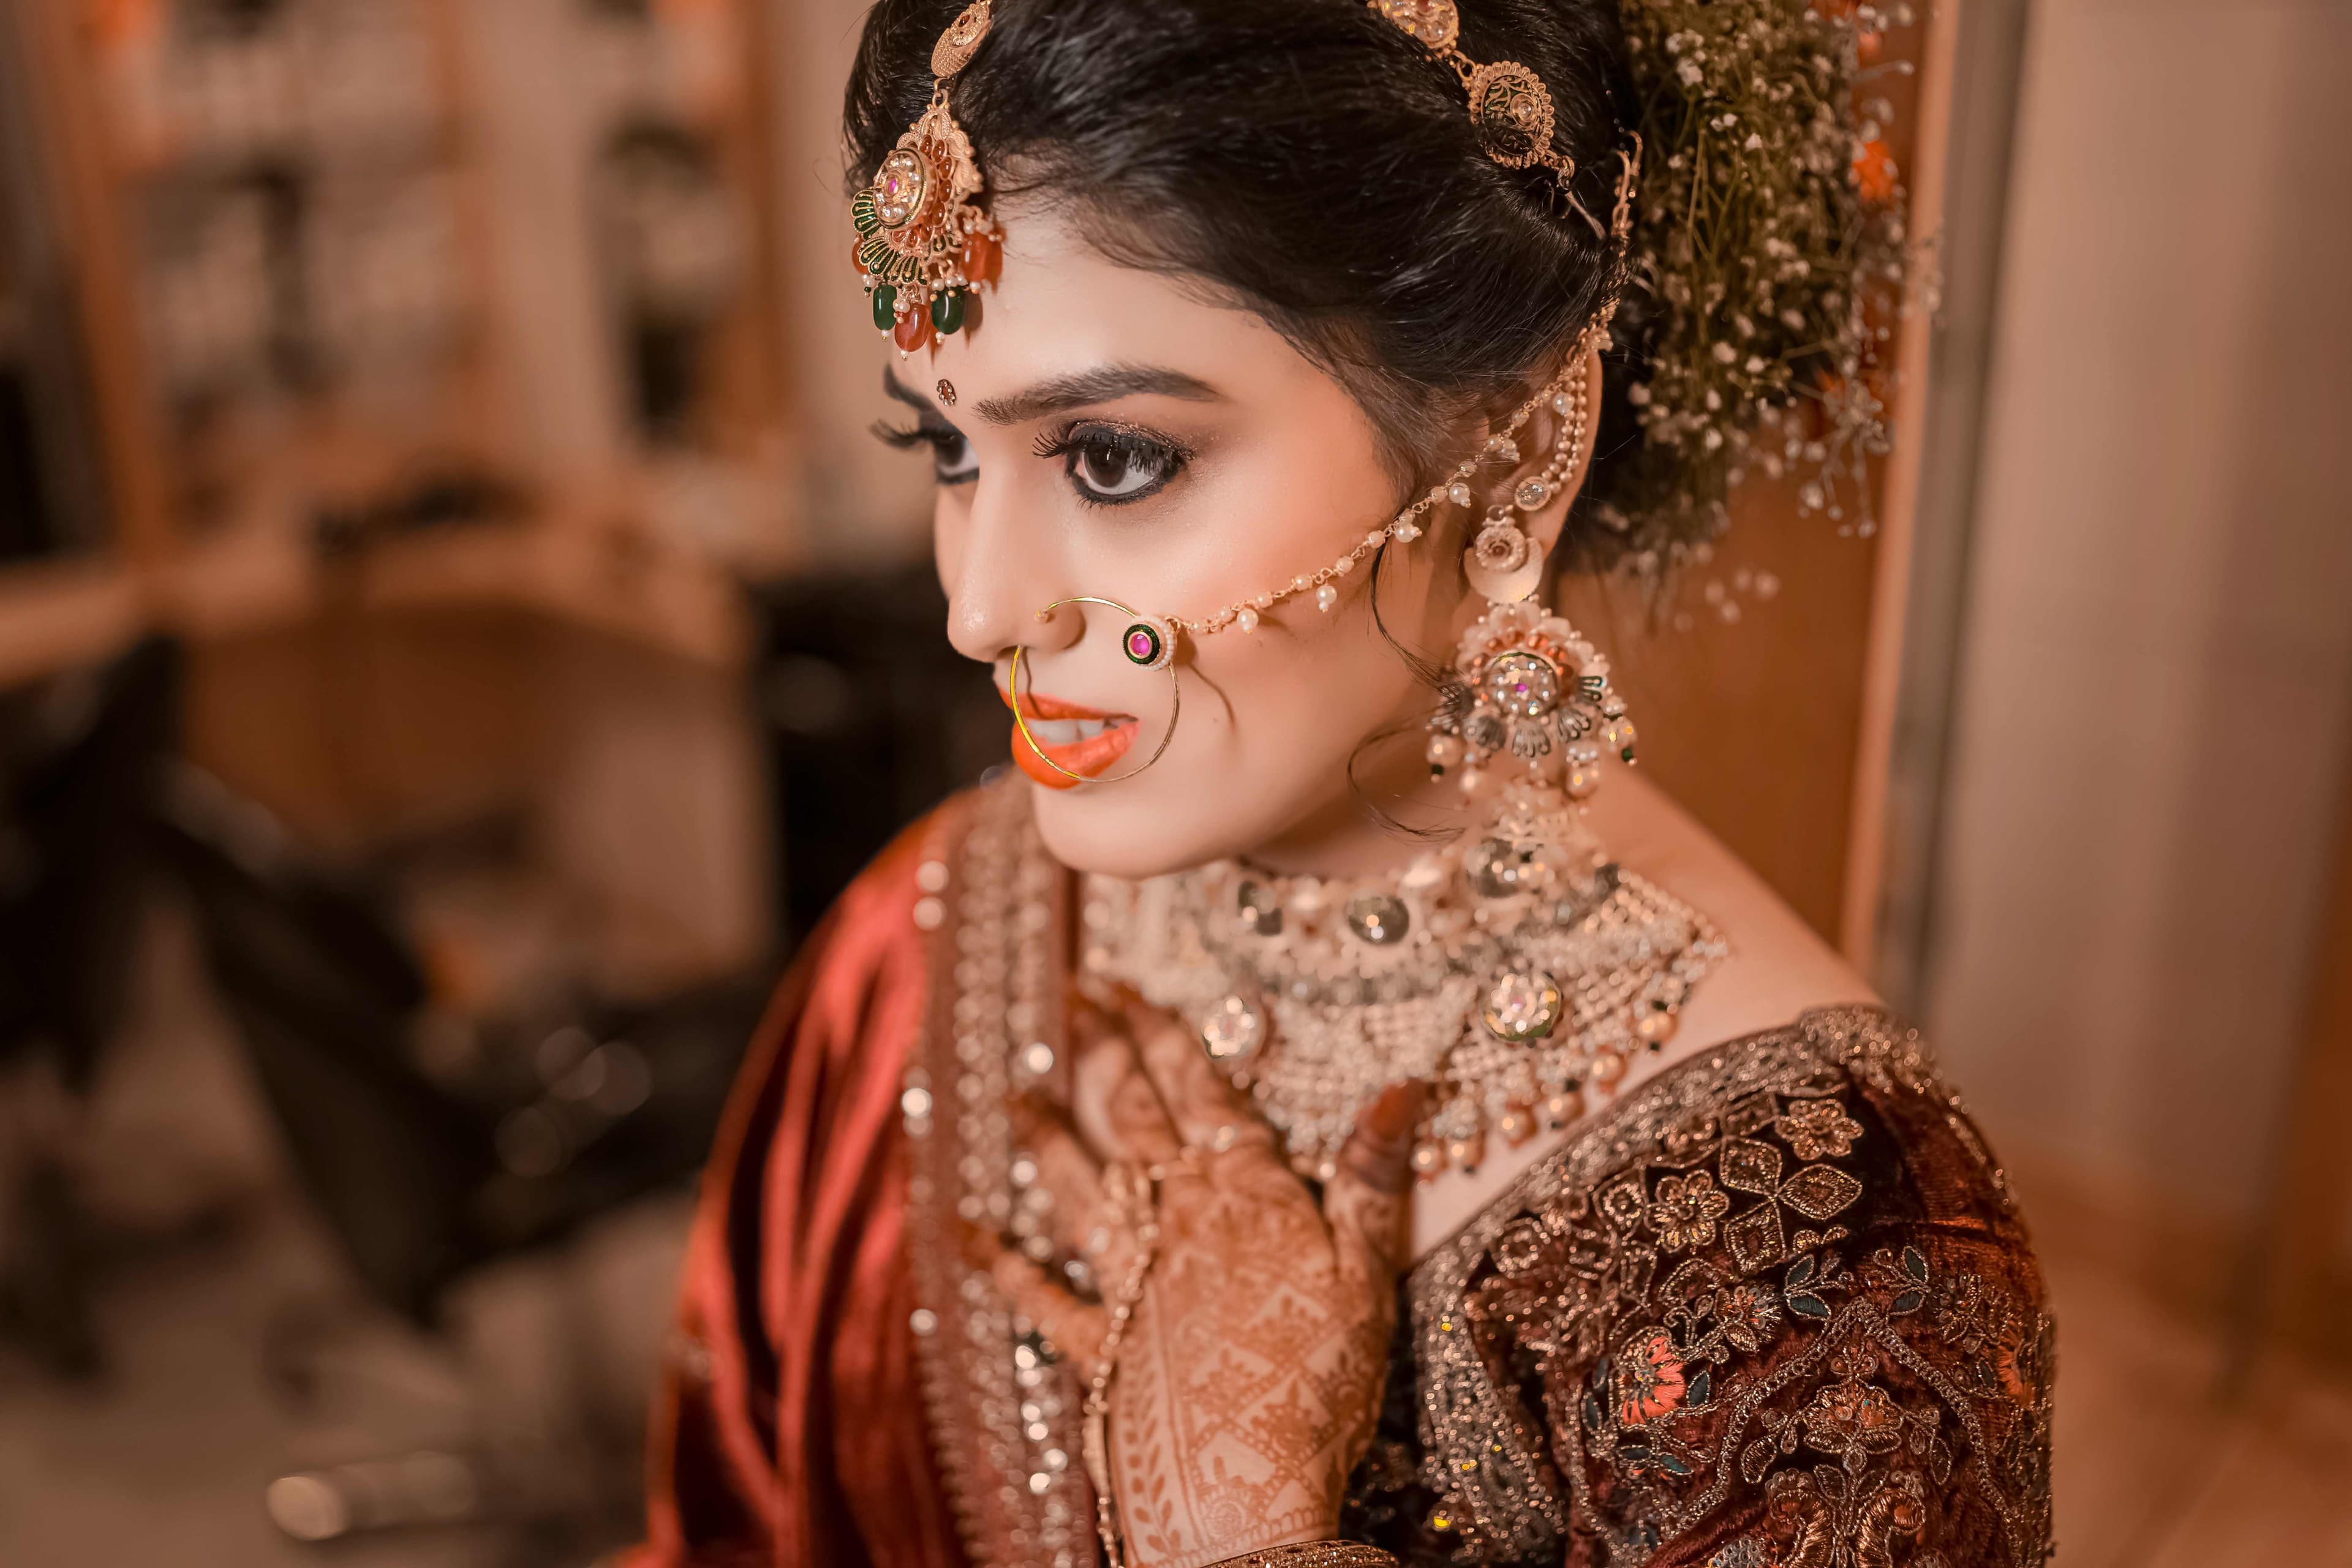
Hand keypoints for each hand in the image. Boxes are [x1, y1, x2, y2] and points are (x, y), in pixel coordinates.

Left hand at [983, 995, 1424, 1567]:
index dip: (1159, 1030)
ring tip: (1017, 1088)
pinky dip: (998, 1262)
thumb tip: (1405, 1082)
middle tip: (1073, 997)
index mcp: (1241, 1195)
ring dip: (1045, 1133)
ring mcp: (1125, 1281)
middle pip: (1131, 1118)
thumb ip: (1371, 1176)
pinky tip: (966, 1232)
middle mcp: (1173, 1221)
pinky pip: (1035, 1292)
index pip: (1196, 1090)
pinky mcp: (1094, 1345)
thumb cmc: (1315, 1382)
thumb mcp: (1367, 1273)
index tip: (1124, 981)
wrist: (1242, 1487)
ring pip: (1076, 1185)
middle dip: (1102, 1051)